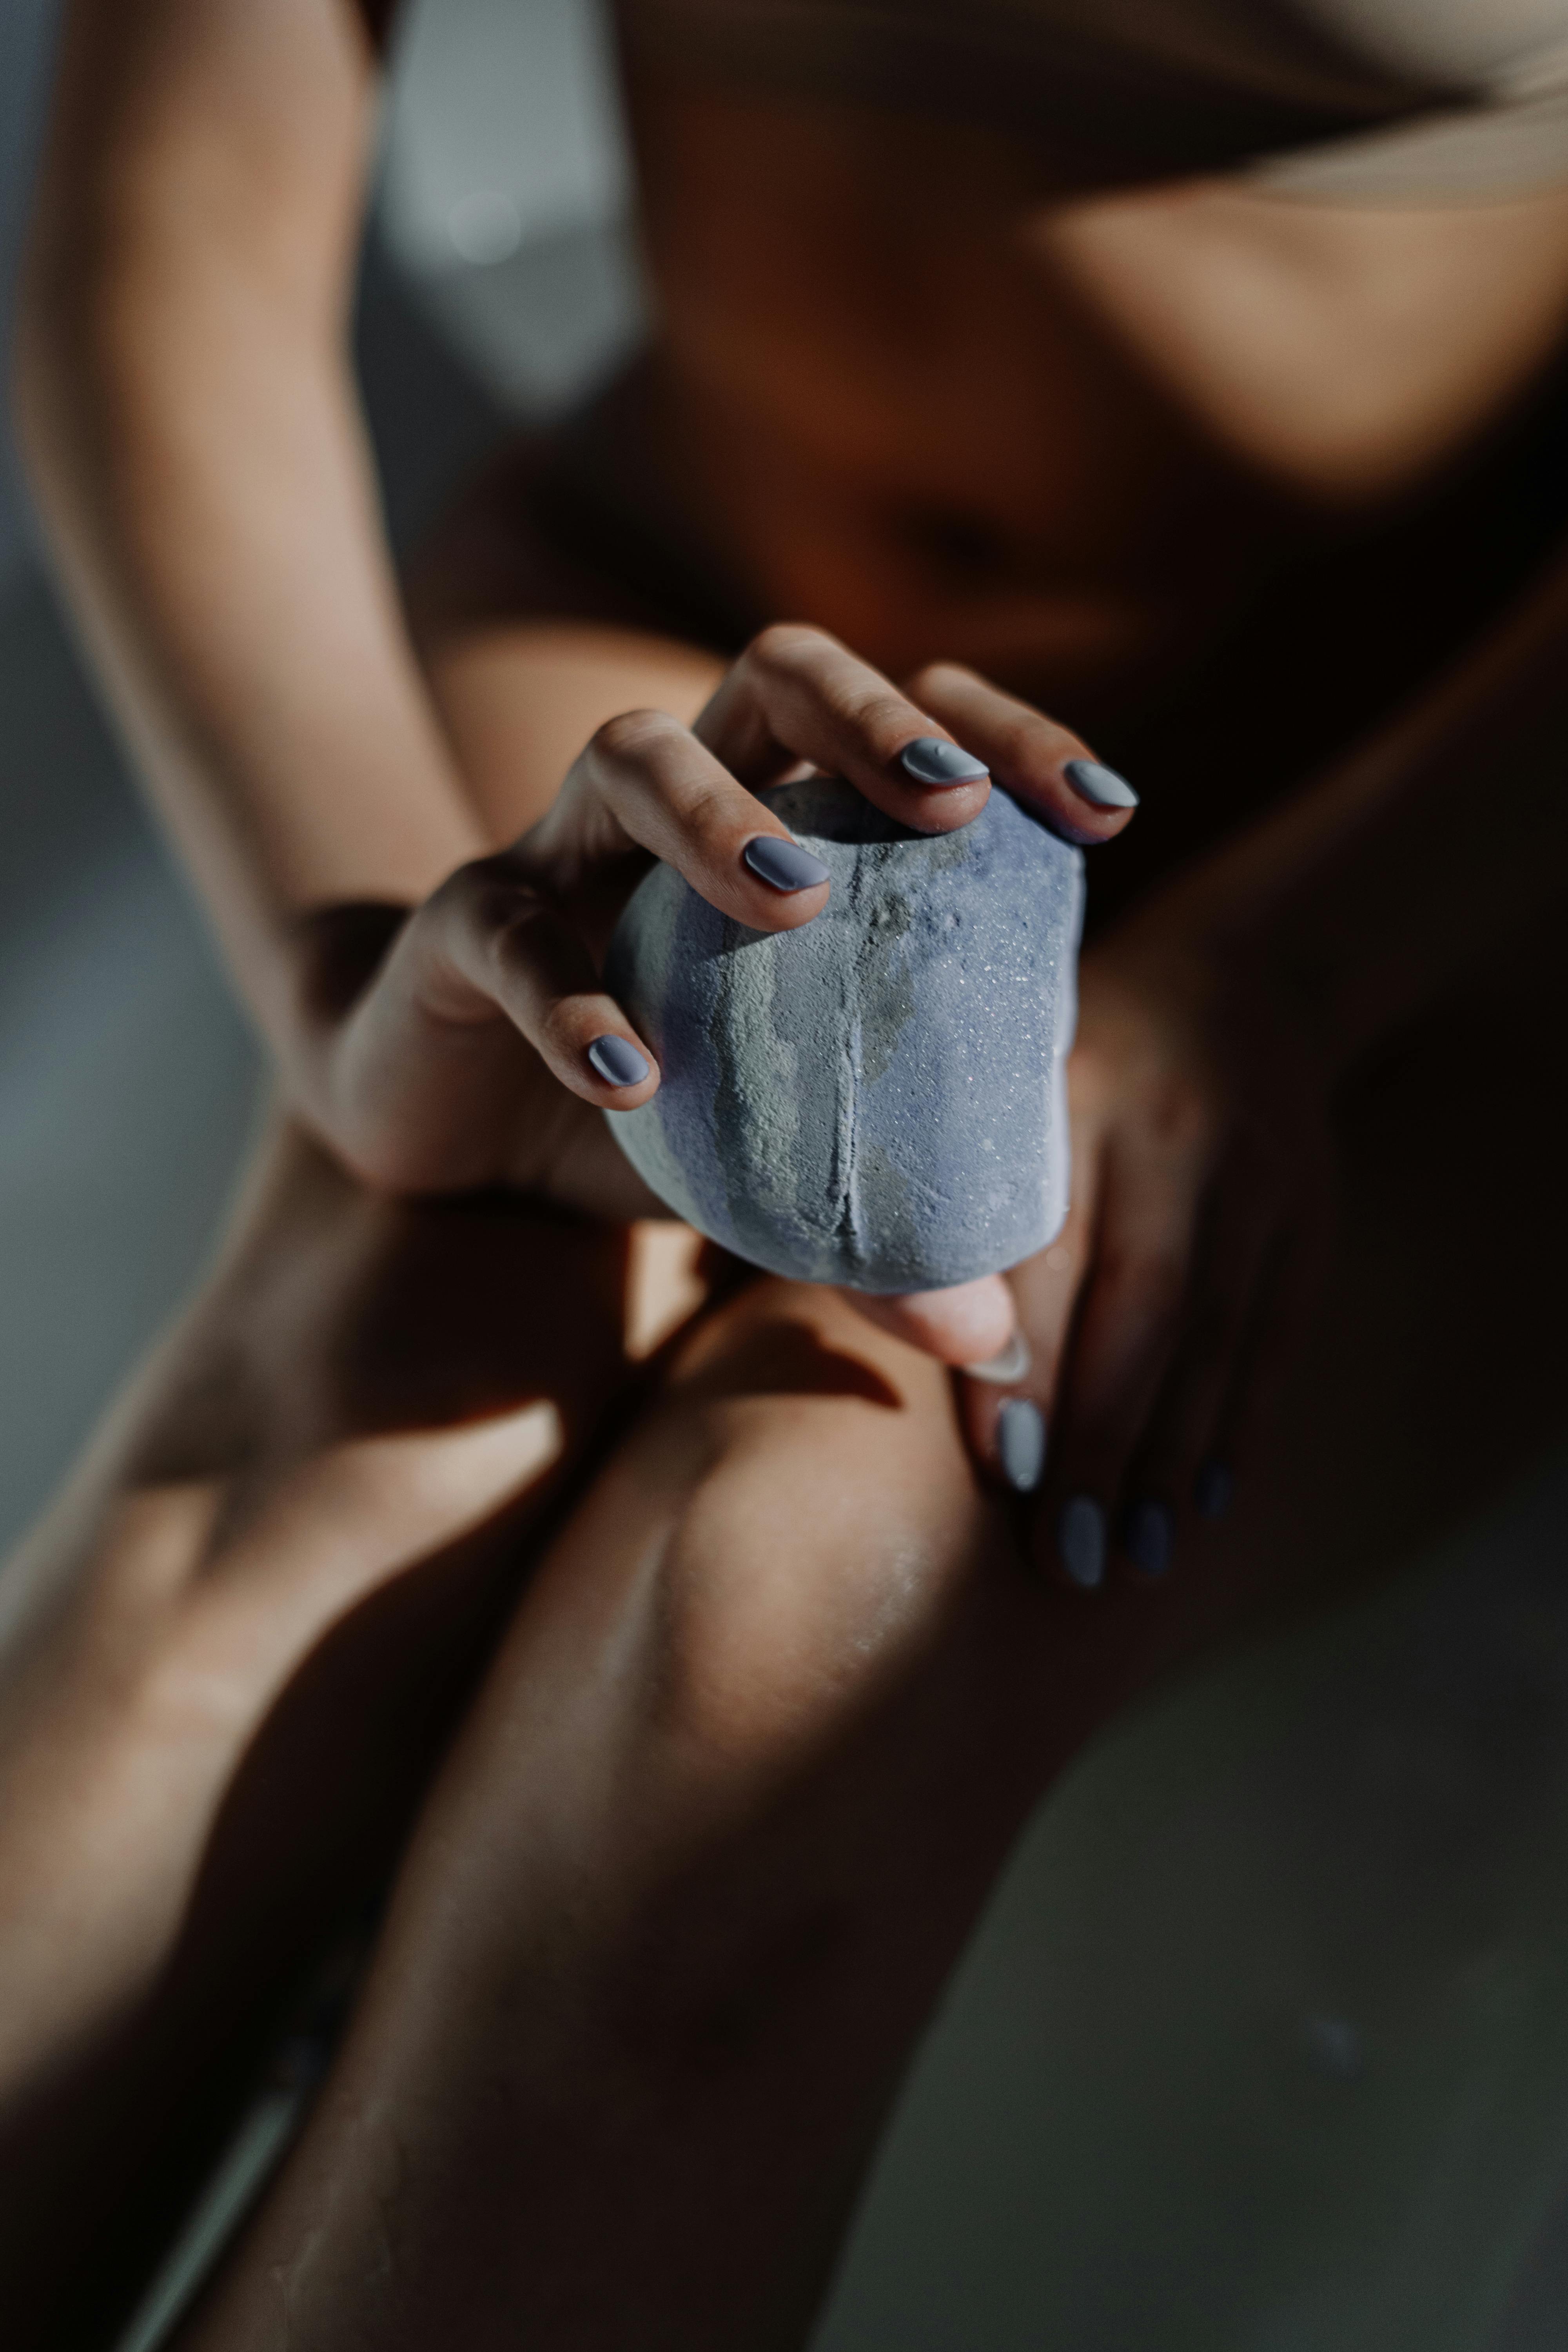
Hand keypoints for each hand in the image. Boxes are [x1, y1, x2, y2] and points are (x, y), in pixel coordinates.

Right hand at [283, 626, 1133, 1218]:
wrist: (450, 1136)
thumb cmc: (646, 1113)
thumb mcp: (767, 1164)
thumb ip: (873, 1236)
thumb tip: (991, 1340)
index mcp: (778, 820)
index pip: (908, 725)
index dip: (1009, 738)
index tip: (1109, 813)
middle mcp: (675, 803)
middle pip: (776, 676)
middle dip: (869, 719)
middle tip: (952, 803)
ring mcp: (557, 852)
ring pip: (630, 755)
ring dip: (715, 812)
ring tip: (794, 896)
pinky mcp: (457, 932)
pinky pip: (506, 932)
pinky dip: (567, 995)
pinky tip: (631, 1075)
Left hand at [954, 891, 1337, 1585]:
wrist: (1238, 975)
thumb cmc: (1068, 1052)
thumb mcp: (1001, 1080)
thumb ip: (948, 1186)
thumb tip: (896, 1325)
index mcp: (1070, 1093)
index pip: (1045, 1252)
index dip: (1027, 1370)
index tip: (1006, 1475)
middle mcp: (1171, 1132)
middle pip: (1143, 1308)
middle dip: (1103, 1443)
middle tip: (1067, 1558)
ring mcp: (1258, 1171)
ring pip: (1217, 1337)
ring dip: (1175, 1459)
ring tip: (1135, 1559)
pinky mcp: (1313, 1210)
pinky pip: (1277, 1335)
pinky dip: (1241, 1423)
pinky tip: (1208, 1501)